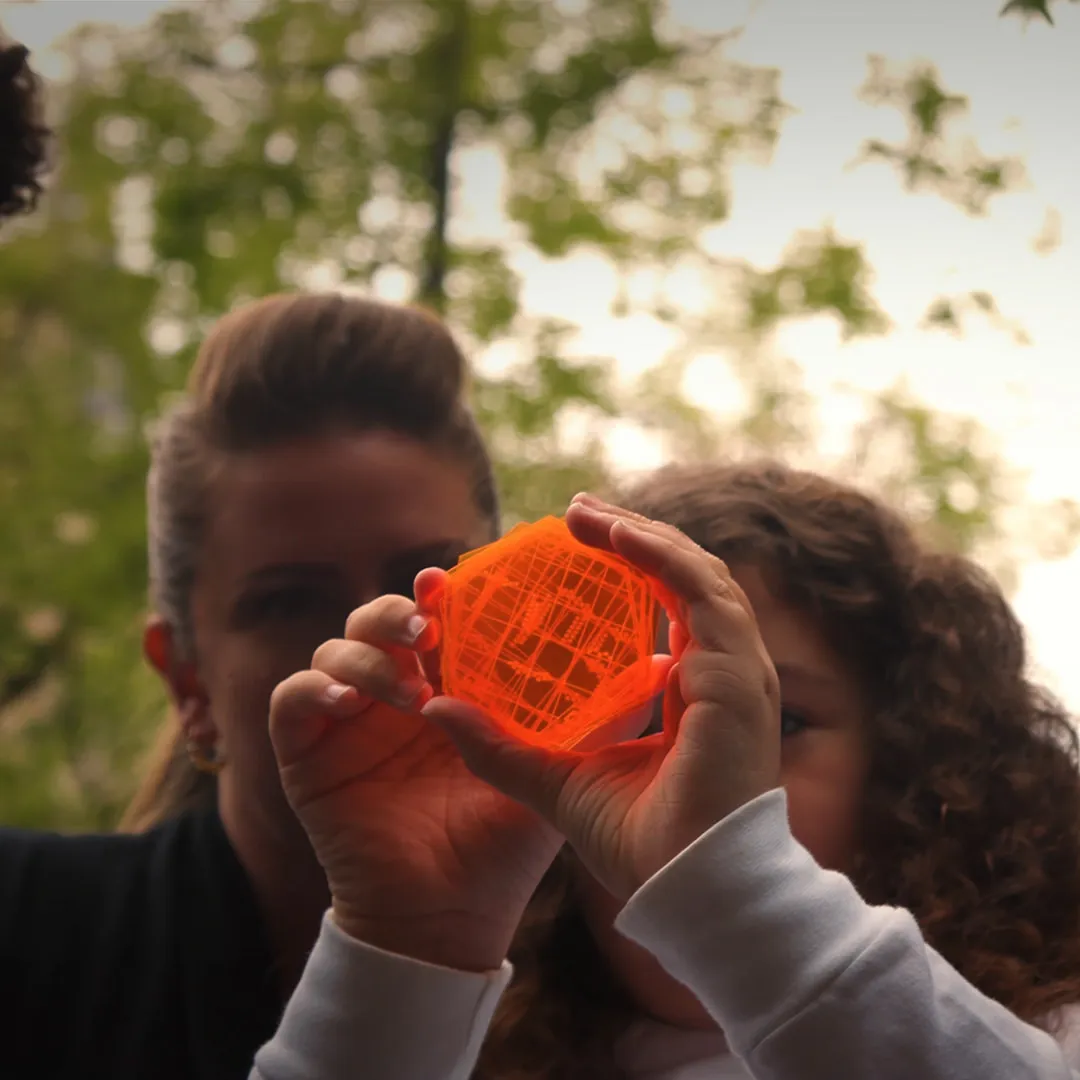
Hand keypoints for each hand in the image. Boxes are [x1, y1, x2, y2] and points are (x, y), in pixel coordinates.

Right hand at [268, 573, 564, 971]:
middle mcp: (392, 693)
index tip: (459, 583)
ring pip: (336, 646)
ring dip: (369, 654)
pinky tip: (348, 701)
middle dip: (401, 611)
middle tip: (432, 626)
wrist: (450, 917)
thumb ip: (595, 718)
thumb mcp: (554, 770)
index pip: (437, 619)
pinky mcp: (304, 751)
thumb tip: (661, 664)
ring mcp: (346, 720)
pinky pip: (291, 698)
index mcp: (444, 686)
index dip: (443, 594)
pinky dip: (315, 686)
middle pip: (381, 619)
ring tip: (409, 689)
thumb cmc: (503, 844)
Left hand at [423, 494, 781, 900]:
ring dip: (641, 534)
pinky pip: (699, 593)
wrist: (690, 893)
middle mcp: (725, 672)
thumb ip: (505, 745)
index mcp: (698, 689)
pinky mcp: (734, 676)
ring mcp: (737, 670)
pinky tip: (615, 533)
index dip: (632, 567)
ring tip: (585, 512)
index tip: (579, 543)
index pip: (673, 606)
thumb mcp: (559, 780)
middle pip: (685, 577)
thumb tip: (439, 708)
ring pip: (696, 573)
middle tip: (576, 512)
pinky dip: (658, 556)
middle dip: (633, 536)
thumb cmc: (642, 845)